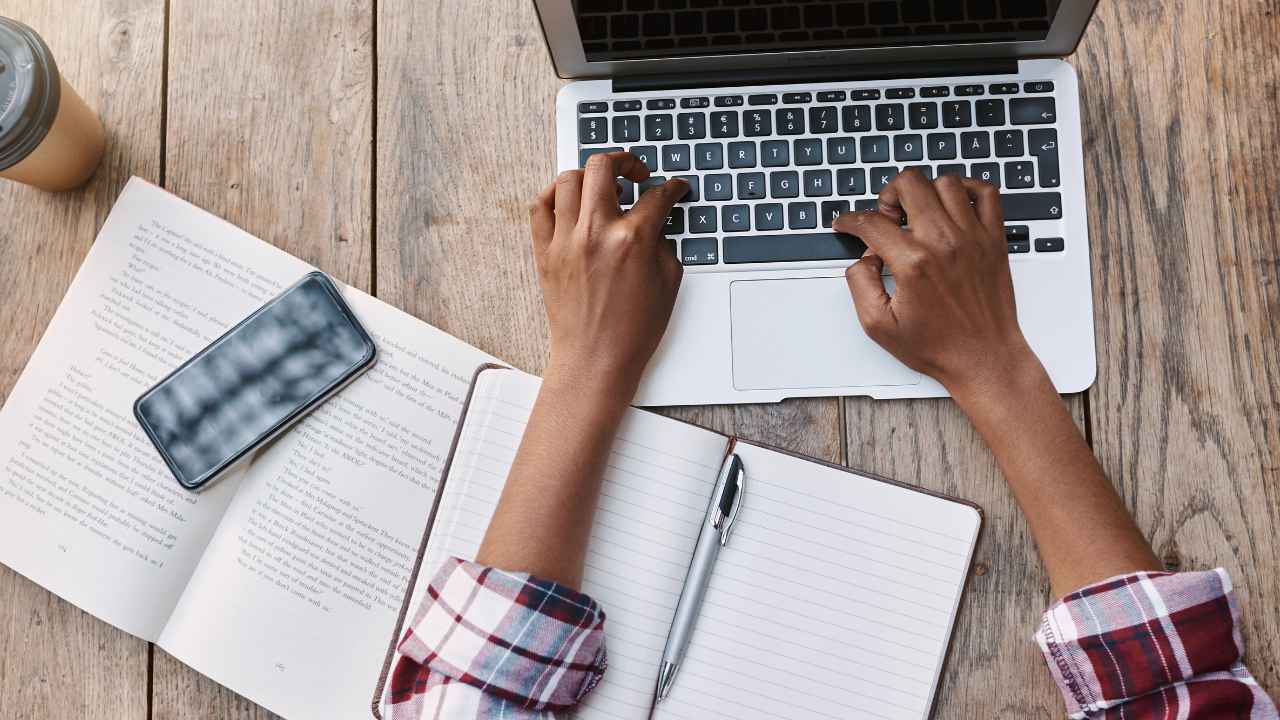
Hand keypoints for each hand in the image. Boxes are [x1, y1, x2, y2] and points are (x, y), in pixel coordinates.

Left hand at [530, 152, 688, 393]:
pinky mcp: (545, 252)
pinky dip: (554, 194)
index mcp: (632, 240)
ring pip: (569, 178)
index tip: (674, 189)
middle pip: (604, 167)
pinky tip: (569, 200)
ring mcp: (566, 240)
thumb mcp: (668, 281)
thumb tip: (657, 218)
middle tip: (636, 174)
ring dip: (590, 176)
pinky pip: (540, 206)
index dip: (672, 188)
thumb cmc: (633, 330)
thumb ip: (663, 240)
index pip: (657, 196)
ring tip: (603, 189)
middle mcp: (596, 233)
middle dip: (626, 161)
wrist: (595, 360)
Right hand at [832, 170, 1037, 394]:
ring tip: (918, 214)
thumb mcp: (878, 325)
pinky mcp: (994, 239)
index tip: (847, 224)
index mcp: (913, 263)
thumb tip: (863, 259)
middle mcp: (944, 243)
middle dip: (889, 195)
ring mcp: (973, 237)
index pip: (872, 222)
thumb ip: (860, 284)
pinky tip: (955, 205)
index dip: (851, 220)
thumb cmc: (939, 345)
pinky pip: (987, 192)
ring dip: (925, 192)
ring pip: (946, 182)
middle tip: (888, 218)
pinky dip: (969, 189)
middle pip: (910, 184)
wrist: (983, 358)